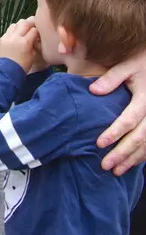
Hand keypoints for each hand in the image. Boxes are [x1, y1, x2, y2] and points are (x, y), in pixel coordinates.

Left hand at [0, 17, 42, 70]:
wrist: (7, 73)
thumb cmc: (23, 66)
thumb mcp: (33, 55)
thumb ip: (34, 44)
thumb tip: (35, 37)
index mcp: (25, 42)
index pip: (34, 29)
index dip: (38, 30)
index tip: (39, 33)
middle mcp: (15, 37)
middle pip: (24, 22)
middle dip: (30, 23)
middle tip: (33, 26)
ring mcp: (6, 38)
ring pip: (14, 24)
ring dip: (20, 27)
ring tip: (22, 32)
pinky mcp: (0, 39)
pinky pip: (8, 31)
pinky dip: (12, 32)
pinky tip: (15, 38)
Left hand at [93, 51, 145, 173]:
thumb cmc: (142, 63)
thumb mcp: (128, 65)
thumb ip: (111, 77)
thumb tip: (93, 90)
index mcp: (145, 99)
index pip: (129, 120)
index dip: (115, 132)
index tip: (99, 144)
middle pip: (139, 137)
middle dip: (122, 153)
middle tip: (105, 165)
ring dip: (132, 159)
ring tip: (116, 171)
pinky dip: (143, 156)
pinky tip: (131, 164)